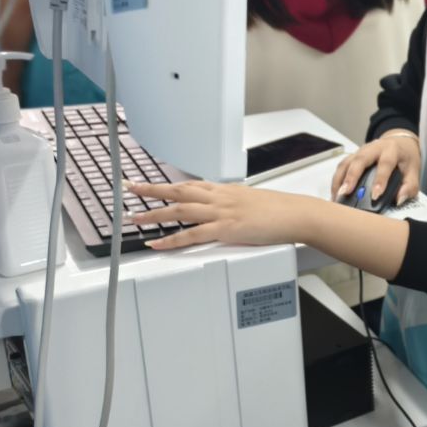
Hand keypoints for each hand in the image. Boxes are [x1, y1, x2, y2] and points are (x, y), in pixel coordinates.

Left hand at [128, 181, 312, 250]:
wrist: (297, 214)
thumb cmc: (280, 210)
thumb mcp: (252, 201)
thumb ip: (234, 204)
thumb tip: (226, 210)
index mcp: (226, 190)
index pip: (190, 184)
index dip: (168, 184)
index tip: (150, 183)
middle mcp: (220, 197)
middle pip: (179, 190)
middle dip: (151, 189)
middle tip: (129, 188)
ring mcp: (222, 212)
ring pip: (180, 209)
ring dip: (154, 213)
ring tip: (133, 218)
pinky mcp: (226, 229)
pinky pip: (192, 234)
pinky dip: (172, 239)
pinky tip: (157, 243)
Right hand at [330, 131, 421, 204]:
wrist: (400, 142)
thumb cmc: (405, 158)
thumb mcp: (414, 170)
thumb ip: (409, 186)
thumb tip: (399, 199)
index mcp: (392, 150)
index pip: (385, 163)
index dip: (380, 180)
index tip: (375, 196)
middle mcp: (374, 148)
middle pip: (360, 160)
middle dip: (351, 177)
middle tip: (345, 193)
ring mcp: (361, 151)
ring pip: (347, 162)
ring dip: (340, 180)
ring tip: (337, 197)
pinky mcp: (353, 156)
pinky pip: (342, 166)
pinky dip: (337, 180)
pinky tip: (336, 193)